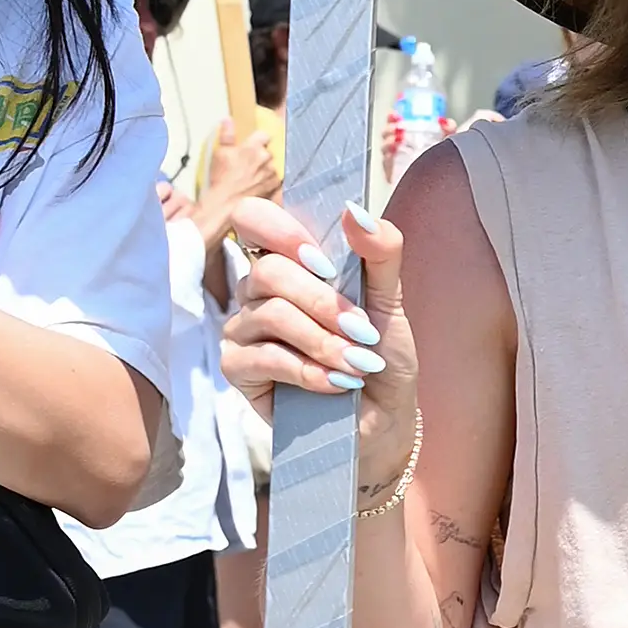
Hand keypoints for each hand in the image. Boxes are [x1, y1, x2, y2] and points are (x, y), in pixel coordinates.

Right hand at [197, 116, 279, 241]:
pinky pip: (276, 179)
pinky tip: (259, 184)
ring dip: (266, 168)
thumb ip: (226, 135)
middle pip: (269, 151)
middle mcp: (267, 158)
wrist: (226, 203)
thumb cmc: (221, 178)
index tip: (253, 144)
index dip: (258, 139)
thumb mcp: (220, 153)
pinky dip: (270, 180)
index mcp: (254, 147)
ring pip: (273, 165)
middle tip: (249, 162)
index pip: (264, 135)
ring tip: (253, 175)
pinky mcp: (275, 186)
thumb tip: (228, 120)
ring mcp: (273, 173)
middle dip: (261, 154)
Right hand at [220, 192, 414, 462]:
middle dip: (325, 303)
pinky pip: (263, 357)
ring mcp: (242, 328)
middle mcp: (256, 290)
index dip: (281, 230)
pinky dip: (309, 370)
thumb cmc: (380, 355)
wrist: (382, 417)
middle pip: (270, 272)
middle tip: (363, 330)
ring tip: (358, 364)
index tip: (324, 260)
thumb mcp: (390, 300)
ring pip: (271, 314)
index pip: (252, 218)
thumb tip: (354, 210)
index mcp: (288, 261)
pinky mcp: (237, 369)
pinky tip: (337, 384)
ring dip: (324, 341)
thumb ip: (380, 252)